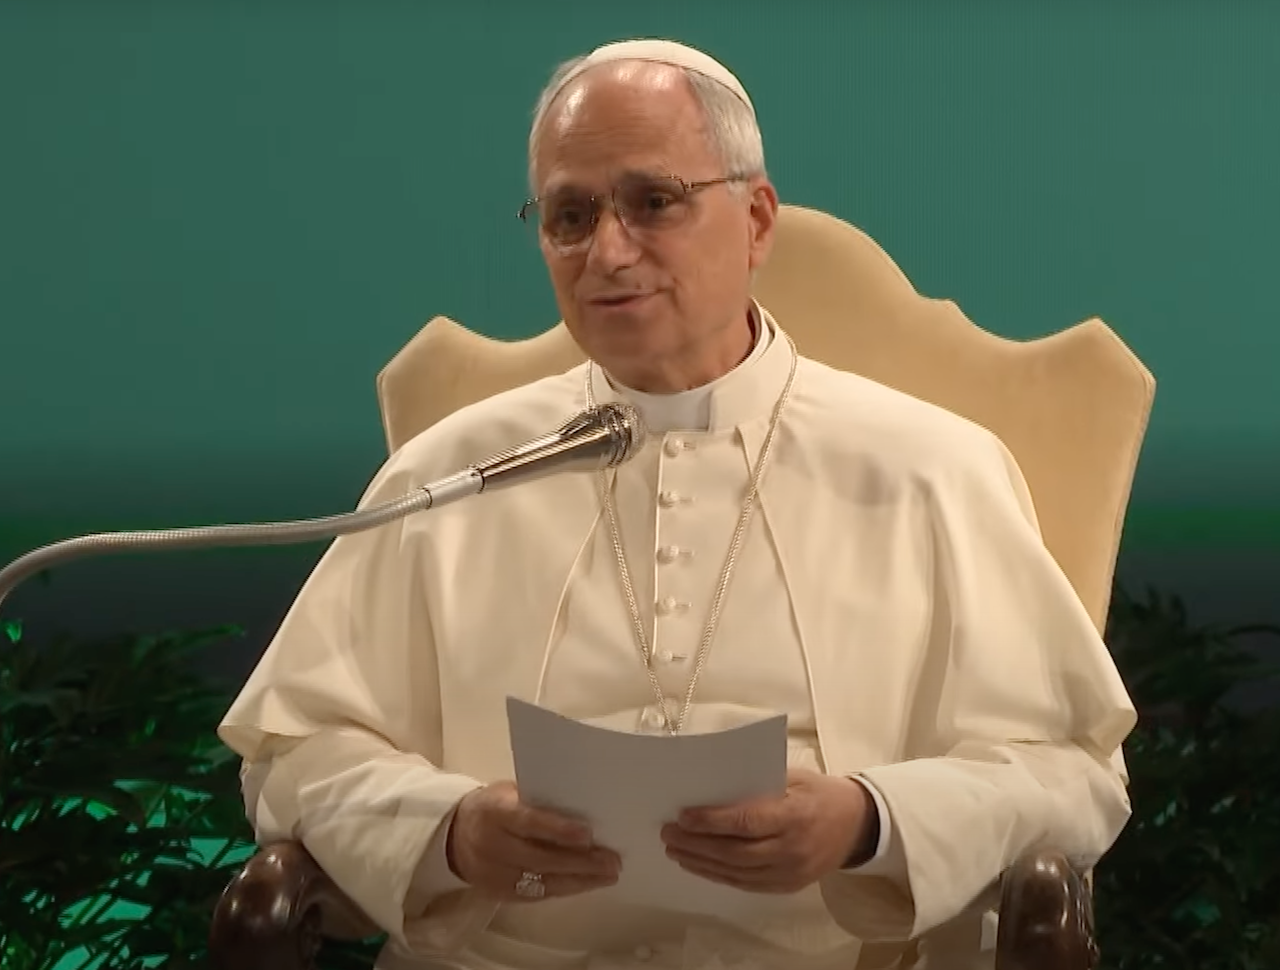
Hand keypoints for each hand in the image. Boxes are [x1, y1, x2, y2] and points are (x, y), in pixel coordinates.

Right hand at [447, 780, 620, 901]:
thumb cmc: (494, 806)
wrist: (453, 836)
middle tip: (612, 862)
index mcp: (495, 812)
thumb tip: (584, 809)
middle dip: (579, 862)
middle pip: (539, 858)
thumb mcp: (509, 792)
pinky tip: (585, 884)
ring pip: (540, 882)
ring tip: (607, 876)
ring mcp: (493, 875)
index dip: (558, 830)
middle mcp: (492, 846)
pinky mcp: (497, 894)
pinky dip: (563, 889)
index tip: (588, 834)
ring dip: (578, 880)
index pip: (528, 822)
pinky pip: (535, 896)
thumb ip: (538, 802)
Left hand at [660, 768, 876, 893]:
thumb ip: (758, 785)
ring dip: (701, 863)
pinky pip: (746, 884)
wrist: (857, 825)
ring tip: (675, 850)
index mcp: (794, 815)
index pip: (745, 822)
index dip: (711, 821)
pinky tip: (699, 865)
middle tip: (668, 833)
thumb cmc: (819, 793)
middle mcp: (791, 849)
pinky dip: (718, 875)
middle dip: (696, 844)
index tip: (683, 816)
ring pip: (736, 872)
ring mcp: (790, 872)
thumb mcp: (794, 777)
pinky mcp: (787, 886)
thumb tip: (712, 787)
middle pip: (734, 852)